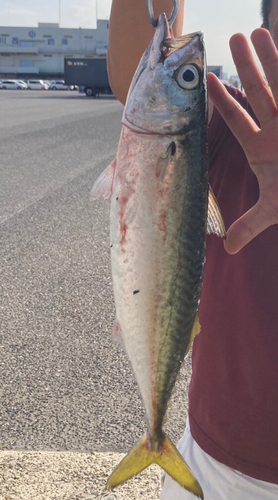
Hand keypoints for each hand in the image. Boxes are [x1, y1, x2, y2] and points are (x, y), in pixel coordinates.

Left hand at [208, 28, 277, 253]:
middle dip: (247, 67)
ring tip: (257, 32)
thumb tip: (226, 248)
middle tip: (233, 39)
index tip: (208, 83)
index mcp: (261, 149)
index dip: (223, 102)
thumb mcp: (274, 208)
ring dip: (272, 59)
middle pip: (259, 92)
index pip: (238, 120)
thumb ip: (249, 224)